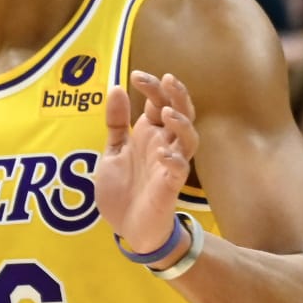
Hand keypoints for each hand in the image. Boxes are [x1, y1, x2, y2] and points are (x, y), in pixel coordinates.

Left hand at [96, 71, 198, 256]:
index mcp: (150, 134)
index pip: (159, 102)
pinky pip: (180, 170)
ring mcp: (170, 165)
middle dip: (176, 95)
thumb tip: (115, 88)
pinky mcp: (170, 186)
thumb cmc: (124, 188)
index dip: (152, 87)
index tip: (135, 75)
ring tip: (166, 112)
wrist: (128, 227)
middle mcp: (164, 145)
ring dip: (181, 124)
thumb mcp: (113, 150)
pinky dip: (174, 160)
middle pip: (181, 113)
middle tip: (166, 79)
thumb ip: (115, 122)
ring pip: (189, 138)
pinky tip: (163, 153)